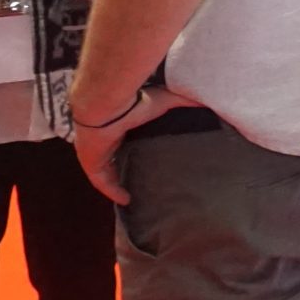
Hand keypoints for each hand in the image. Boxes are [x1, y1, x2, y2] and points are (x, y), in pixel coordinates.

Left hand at [70, 84, 190, 204]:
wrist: (107, 106)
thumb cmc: (135, 102)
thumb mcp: (166, 99)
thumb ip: (184, 101)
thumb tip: (208, 103)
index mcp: (123, 126)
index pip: (130, 141)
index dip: (139, 151)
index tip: (153, 160)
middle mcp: (109, 140)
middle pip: (119, 159)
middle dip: (129, 168)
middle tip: (148, 180)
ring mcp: (98, 153)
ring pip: (110, 173)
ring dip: (121, 182)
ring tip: (138, 193)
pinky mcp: (91, 164)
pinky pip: (102, 183)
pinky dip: (113, 191)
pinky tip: (126, 200)